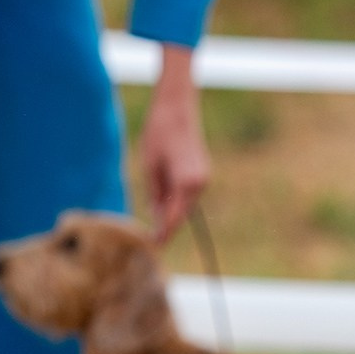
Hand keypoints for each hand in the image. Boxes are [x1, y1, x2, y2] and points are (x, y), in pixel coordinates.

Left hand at [140, 44, 209, 243]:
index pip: (173, 217)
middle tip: (152, 239)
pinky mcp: (203, 174)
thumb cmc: (158, 132)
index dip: (163, 233)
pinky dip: (176, 200)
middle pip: (181, 215)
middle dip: (167, 226)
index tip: (154, 247)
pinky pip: (188, 195)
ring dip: (171, 212)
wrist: (177, 106)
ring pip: (185, 206)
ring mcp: (204, 179)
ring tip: (153, 215)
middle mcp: (199, 184)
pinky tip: (163, 198)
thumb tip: (156, 218)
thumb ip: (155, 195)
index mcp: (186, 183)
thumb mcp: (150, 166)